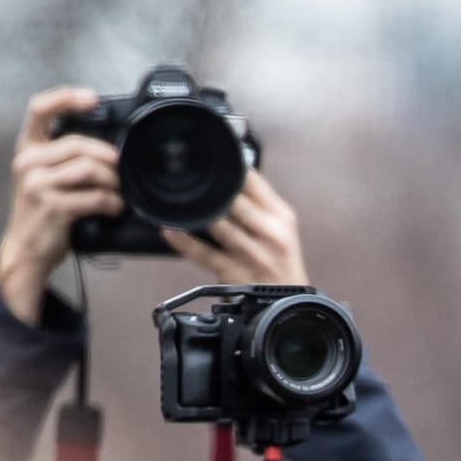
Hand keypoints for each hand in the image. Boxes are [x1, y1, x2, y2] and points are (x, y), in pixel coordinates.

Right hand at [0, 86, 122, 324]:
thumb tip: (108, 148)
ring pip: (90, 169)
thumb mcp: (46, 177)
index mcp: (27, 149)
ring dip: (113, 182)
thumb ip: (65, 158)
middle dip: (109, 158)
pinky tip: (113, 208)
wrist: (27, 249)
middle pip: (80, 144)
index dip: (65, 98)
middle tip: (121, 172)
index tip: (92, 98)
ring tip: (118, 192)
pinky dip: (112, 203)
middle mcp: (28, 162)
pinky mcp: (52, 206)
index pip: (39, 110)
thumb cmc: (44, 212)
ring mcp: (37, 184)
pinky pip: (95, 196)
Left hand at [162, 169, 308, 283]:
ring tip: (173, 199)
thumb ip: (258, 203)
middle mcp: (271, 233)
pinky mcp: (237, 275)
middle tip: (183, 174)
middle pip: (236, 201)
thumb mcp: (280, 228)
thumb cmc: (279, 263)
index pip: (253, 180)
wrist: (289, 305)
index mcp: (281, 216)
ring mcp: (254, 255)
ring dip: (196, 213)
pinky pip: (207, 255)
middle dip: (210, 189)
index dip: (228, 165)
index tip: (206, 155)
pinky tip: (171, 231)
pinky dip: (186, 243)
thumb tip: (228, 173)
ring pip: (221, 226)